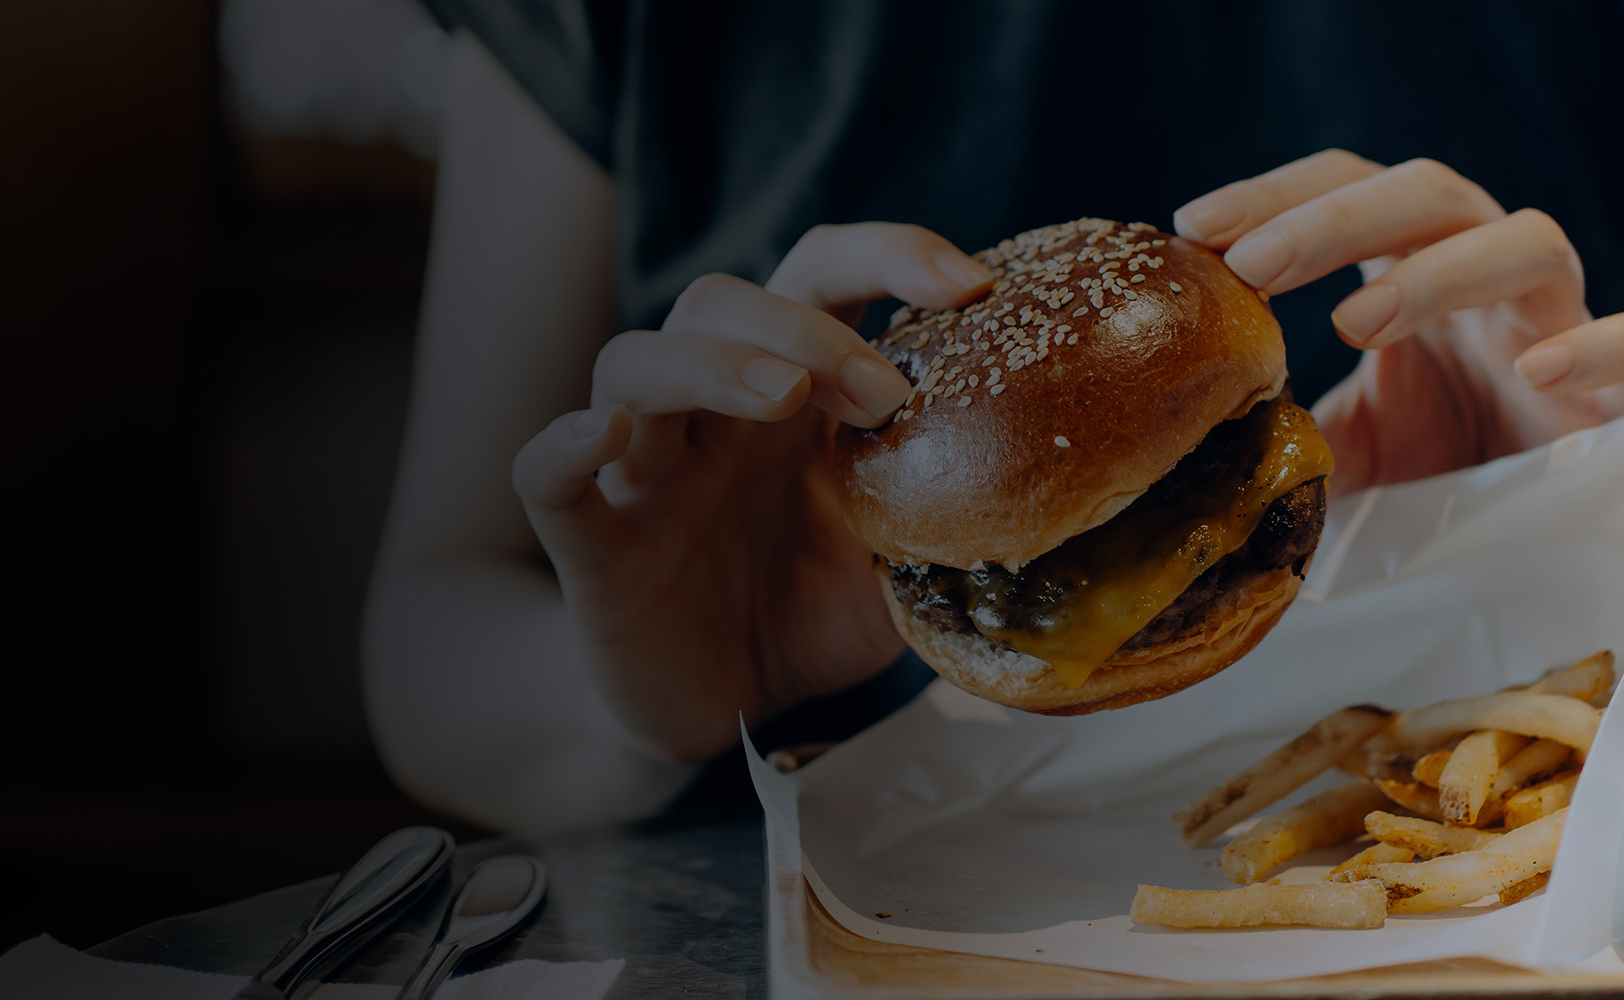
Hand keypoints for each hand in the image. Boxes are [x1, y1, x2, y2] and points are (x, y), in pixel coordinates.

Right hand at [509, 224, 994, 760]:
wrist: (726, 712)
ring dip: (712, 362)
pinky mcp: (586, 539)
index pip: (823, 277)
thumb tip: (1064, 510)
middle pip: (724, 300)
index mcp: (794, 397)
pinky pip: (542, 473)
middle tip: (889, 396)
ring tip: (781, 398)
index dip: (888, 255)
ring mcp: (641, 467)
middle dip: (811, 329)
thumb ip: (955, 524)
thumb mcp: (905, 568)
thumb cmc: (808, 616)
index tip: (970, 285)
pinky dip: (563, 443)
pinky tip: (602, 437)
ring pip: (634, 361)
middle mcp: (712, 413)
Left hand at [1175, 150, 1623, 493]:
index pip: (1349, 187)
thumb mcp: (1352, 447)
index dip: (1274, 195)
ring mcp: (1567, 314)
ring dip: (1438, 273)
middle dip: (1333, 220)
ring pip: (1526, 241)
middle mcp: (1491, 267)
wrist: (1553, 528)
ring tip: (1353, 325)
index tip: (1194, 228)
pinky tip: (1538, 369)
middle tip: (1252, 266)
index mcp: (1418, 261)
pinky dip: (1602, 343)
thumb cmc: (1449, 461)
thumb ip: (1291, 435)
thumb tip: (1200, 462)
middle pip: (1427, 193)